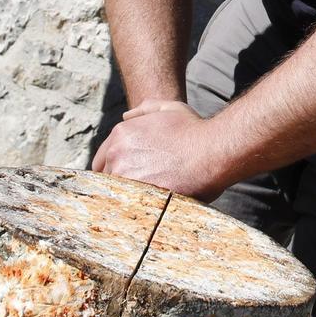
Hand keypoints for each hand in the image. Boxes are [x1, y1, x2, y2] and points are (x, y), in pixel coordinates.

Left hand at [91, 100, 236, 200]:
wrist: (213, 151)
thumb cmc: (195, 130)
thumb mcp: (169, 108)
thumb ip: (144, 109)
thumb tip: (126, 116)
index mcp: (121, 134)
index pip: (101, 161)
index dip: (114, 169)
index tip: (127, 176)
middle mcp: (117, 154)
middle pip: (107, 178)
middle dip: (120, 183)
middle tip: (140, 189)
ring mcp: (125, 175)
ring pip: (117, 194)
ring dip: (128, 197)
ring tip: (146, 201)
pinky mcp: (137, 194)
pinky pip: (128, 206)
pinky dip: (137, 208)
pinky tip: (149, 208)